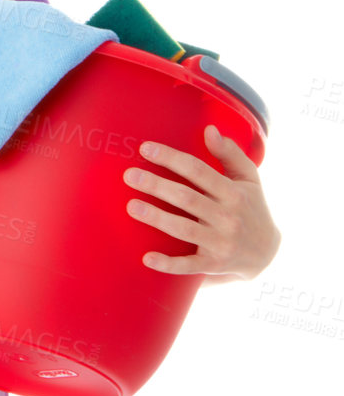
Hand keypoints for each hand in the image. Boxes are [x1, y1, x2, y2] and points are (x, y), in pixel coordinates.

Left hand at [122, 124, 280, 285]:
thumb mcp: (249, 179)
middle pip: (187, 198)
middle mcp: (228, 217)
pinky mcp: (213, 265)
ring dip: (157, 218)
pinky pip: (189, 266)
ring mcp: (221, 242)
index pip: (198, 171)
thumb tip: (210, 129)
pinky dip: (168, 264)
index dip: (171, 158)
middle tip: (129, 175)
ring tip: (131, 206)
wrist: (267, 253)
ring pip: (185, 229)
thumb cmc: (251, 208)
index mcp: (233, 193)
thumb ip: (230, 153)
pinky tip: (146, 258)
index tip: (145, 148)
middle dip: (157, 186)